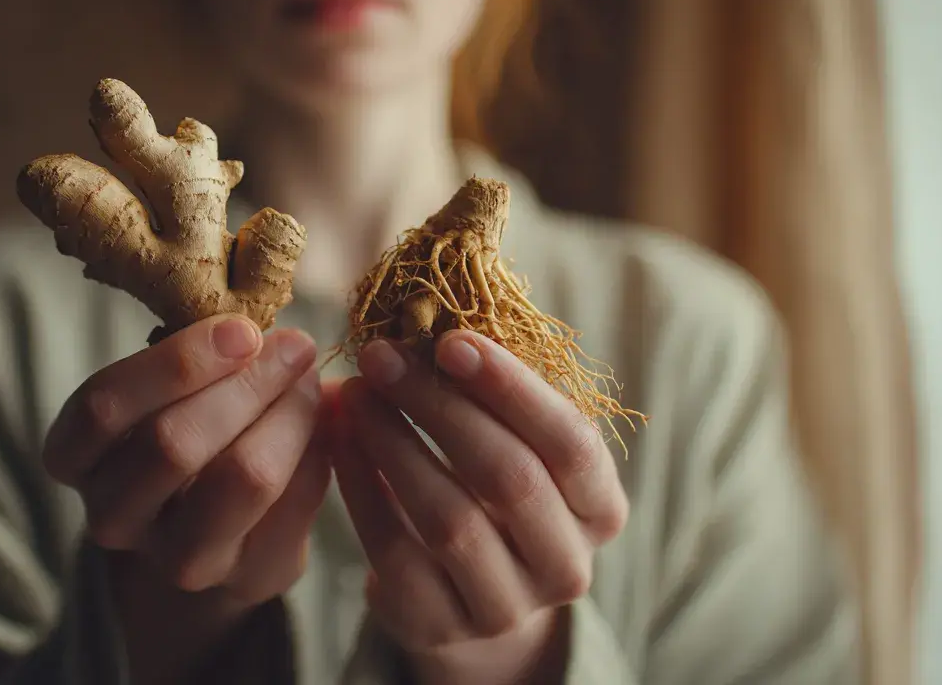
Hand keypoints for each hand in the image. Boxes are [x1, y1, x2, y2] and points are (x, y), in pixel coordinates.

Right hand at [43, 314, 329, 606]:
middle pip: (174, 443)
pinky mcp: (247, 577)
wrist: (214, 532)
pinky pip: (294, 503)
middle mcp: (112, 517)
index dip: (176, 362)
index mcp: (73, 457)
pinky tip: (327, 423)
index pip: (104, 408)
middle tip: (295, 346)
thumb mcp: (166, 393)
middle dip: (247, 382)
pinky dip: (318, 451)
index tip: (241, 329)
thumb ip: (199, 360)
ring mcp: (176, 559)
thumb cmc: (186, 432)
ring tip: (311, 381)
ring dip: (288, 415)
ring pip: (241, 478)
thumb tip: (272, 334)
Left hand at [330, 330, 628, 684]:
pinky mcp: (440, 626)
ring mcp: (506, 606)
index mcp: (601, 509)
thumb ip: (497, 396)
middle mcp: (567, 565)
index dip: (512, 388)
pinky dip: (361, 489)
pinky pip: (393, 552)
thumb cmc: (496, 490)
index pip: (571, 442)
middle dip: (440, 407)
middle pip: (509, 478)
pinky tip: (340, 441)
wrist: (472, 593)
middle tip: (382, 356)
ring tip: (355, 392)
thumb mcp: (519, 447)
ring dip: (393, 443)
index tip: (452, 339)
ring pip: (448, 518)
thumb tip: (430, 316)